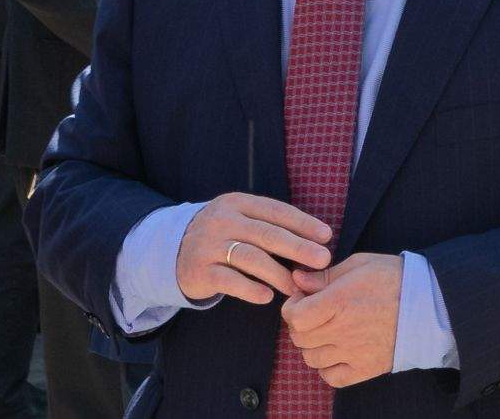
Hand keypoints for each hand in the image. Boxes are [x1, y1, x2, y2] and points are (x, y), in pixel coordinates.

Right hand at [174, 193, 332, 306]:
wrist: (173, 251)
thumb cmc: (222, 236)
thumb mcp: (240, 221)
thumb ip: (269, 226)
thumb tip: (316, 239)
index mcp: (237, 203)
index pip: (275, 210)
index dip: (302, 223)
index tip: (326, 235)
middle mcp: (222, 220)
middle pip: (266, 233)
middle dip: (298, 247)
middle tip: (322, 260)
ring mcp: (209, 245)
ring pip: (250, 257)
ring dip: (278, 273)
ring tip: (297, 286)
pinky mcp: (200, 270)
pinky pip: (229, 280)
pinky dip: (250, 289)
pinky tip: (267, 297)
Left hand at [280, 252, 401, 387]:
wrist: (430, 304)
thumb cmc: (394, 279)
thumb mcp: (359, 264)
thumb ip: (324, 275)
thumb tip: (296, 279)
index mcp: (338, 302)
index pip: (294, 317)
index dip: (292, 307)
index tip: (303, 299)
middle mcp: (342, 331)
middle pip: (299, 338)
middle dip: (301, 324)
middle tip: (315, 313)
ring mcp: (353, 353)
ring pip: (311, 358)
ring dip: (313, 345)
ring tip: (327, 332)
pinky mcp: (365, 369)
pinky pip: (331, 377)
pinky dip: (327, 367)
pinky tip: (337, 352)